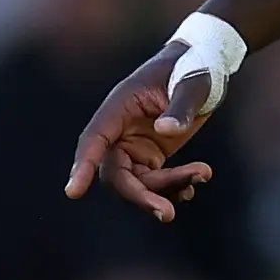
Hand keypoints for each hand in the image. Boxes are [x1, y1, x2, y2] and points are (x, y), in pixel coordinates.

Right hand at [63, 43, 219, 221]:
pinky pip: (155, 182)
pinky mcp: (152, 155)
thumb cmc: (194, 66)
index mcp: (120, 106)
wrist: (206, 65)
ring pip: (139, 183)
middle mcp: (121, 130)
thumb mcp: (192, 82)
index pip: (94, 139)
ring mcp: (136, 144)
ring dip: (167, 190)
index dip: (82, 165)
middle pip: (116, 174)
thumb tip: (165, 132)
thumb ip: (180, 106)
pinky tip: (195, 181)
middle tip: (167, 214)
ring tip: (203, 174)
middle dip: (140, 196)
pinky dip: (174, 188)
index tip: (73, 192)